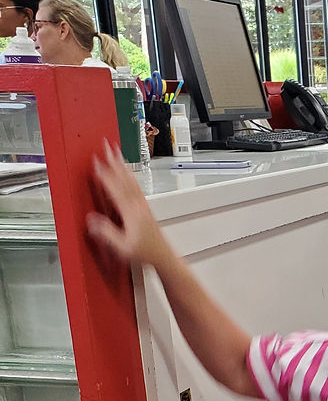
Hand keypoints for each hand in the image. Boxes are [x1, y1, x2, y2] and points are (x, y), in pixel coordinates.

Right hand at [87, 141, 171, 270]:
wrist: (163, 256)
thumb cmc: (145, 253)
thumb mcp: (122, 248)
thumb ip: (107, 233)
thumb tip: (92, 220)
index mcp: (131, 212)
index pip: (115, 188)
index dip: (105, 174)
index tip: (96, 161)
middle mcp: (138, 205)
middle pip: (124, 178)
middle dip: (115, 160)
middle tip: (107, 144)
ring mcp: (143, 205)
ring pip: (131, 179)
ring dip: (122, 164)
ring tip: (116, 151)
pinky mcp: (145, 207)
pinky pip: (136, 185)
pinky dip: (129, 175)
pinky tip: (127, 172)